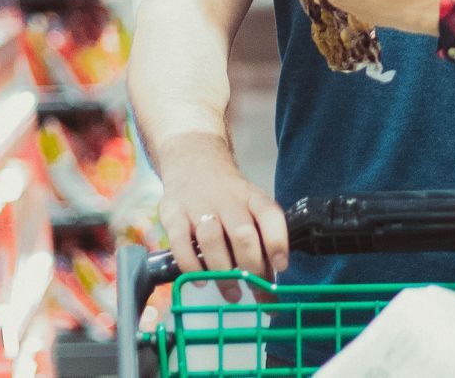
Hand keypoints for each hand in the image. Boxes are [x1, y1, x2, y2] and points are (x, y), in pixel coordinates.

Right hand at [155, 140, 287, 288]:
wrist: (194, 162)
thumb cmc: (228, 197)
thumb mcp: (249, 207)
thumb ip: (259, 238)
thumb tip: (270, 281)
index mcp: (252, 198)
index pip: (270, 216)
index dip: (278, 242)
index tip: (281, 267)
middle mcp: (227, 200)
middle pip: (242, 233)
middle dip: (251, 266)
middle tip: (254, 289)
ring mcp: (197, 205)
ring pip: (211, 239)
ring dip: (223, 271)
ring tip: (232, 293)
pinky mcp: (172, 213)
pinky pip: (179, 242)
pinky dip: (191, 265)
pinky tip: (201, 279)